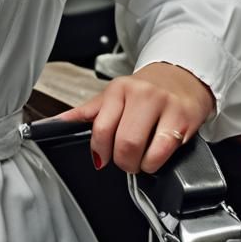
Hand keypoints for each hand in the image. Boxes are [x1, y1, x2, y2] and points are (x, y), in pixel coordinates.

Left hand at [55, 62, 215, 174]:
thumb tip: (57, 123)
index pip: (100, 127)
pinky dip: (158, 162)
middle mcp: (140, 94)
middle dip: (123, 162)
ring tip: (143, 158)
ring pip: (143, 150)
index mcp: (118, 90)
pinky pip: (165, 151)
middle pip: (123, 142)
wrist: (183, 76)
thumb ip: (87, 112)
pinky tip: (158, 155)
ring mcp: (163, 105)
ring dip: (141, 165)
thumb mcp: (114, 96)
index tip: (102, 158)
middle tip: (127, 160)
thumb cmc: (147, 91)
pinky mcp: (183, 117)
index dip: (100, 151)